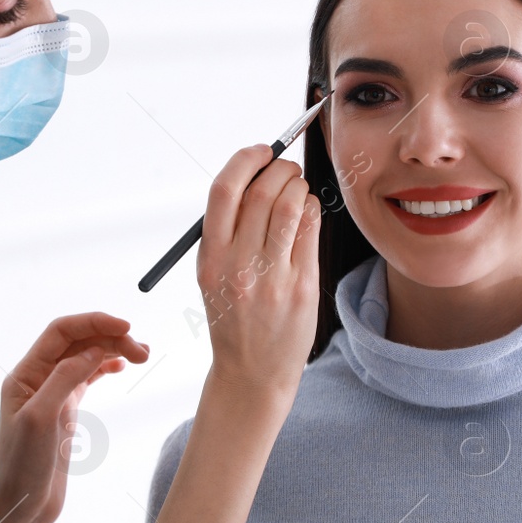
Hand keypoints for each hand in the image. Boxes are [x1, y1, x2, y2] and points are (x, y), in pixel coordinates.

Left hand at [0, 313, 148, 522]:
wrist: (20, 506)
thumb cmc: (21, 466)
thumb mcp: (42, 419)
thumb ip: (66, 379)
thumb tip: (95, 349)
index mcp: (25, 374)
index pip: (61, 332)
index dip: (94, 322)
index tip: (126, 327)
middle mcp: (38, 378)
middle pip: (79, 342)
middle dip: (111, 338)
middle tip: (144, 352)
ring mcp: (53, 394)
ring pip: (87, 358)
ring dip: (114, 350)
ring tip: (143, 355)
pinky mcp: (66, 411)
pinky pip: (88, 378)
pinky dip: (107, 367)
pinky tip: (122, 366)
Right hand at [197, 144, 321, 398]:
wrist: (252, 372)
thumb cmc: (235, 317)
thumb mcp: (213, 276)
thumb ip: (227, 232)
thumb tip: (254, 176)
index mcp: (210, 258)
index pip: (223, 190)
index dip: (245, 159)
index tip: (260, 150)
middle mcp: (238, 265)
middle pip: (261, 192)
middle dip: (279, 168)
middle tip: (286, 167)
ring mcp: (272, 277)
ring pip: (291, 206)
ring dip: (298, 186)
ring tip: (297, 188)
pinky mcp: (302, 286)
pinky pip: (311, 229)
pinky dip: (311, 210)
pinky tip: (307, 214)